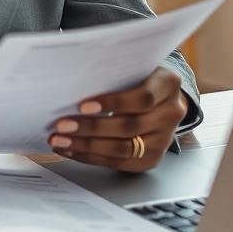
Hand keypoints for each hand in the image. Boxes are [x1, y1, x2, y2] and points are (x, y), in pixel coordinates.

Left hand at [47, 67, 186, 171]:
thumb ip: (113, 74)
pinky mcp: (152, 158)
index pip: (142, 98)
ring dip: (86, 146)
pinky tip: (71, 150)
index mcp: (169, 84)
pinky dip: (90, 157)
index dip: (112, 103)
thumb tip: (72, 83)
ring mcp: (164, 139)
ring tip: (61, 140)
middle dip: (91, 128)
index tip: (83, 105)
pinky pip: (119, 163)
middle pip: (129, 126)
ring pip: (123, 149)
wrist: (159, 97)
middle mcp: (172, 113)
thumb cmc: (136, 77)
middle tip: (62, 125)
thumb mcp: (132, 67)